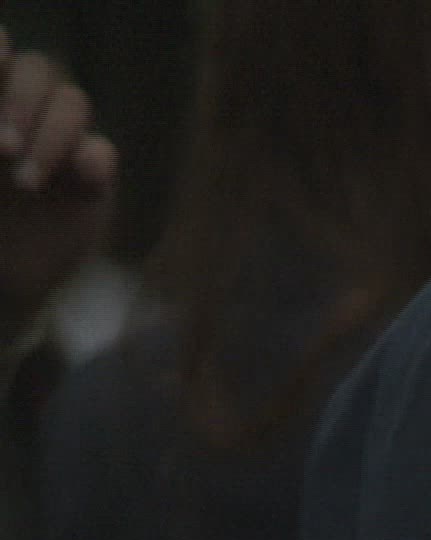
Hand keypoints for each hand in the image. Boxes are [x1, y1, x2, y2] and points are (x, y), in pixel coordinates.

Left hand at [0, 27, 117, 337]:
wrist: (2, 280)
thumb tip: (2, 137)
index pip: (1, 55)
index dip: (0, 51)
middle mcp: (25, 112)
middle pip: (40, 71)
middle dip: (23, 103)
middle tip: (3, 148)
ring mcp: (61, 142)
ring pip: (73, 104)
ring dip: (52, 138)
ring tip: (26, 184)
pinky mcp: (92, 179)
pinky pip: (103, 153)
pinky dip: (92, 162)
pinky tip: (77, 184)